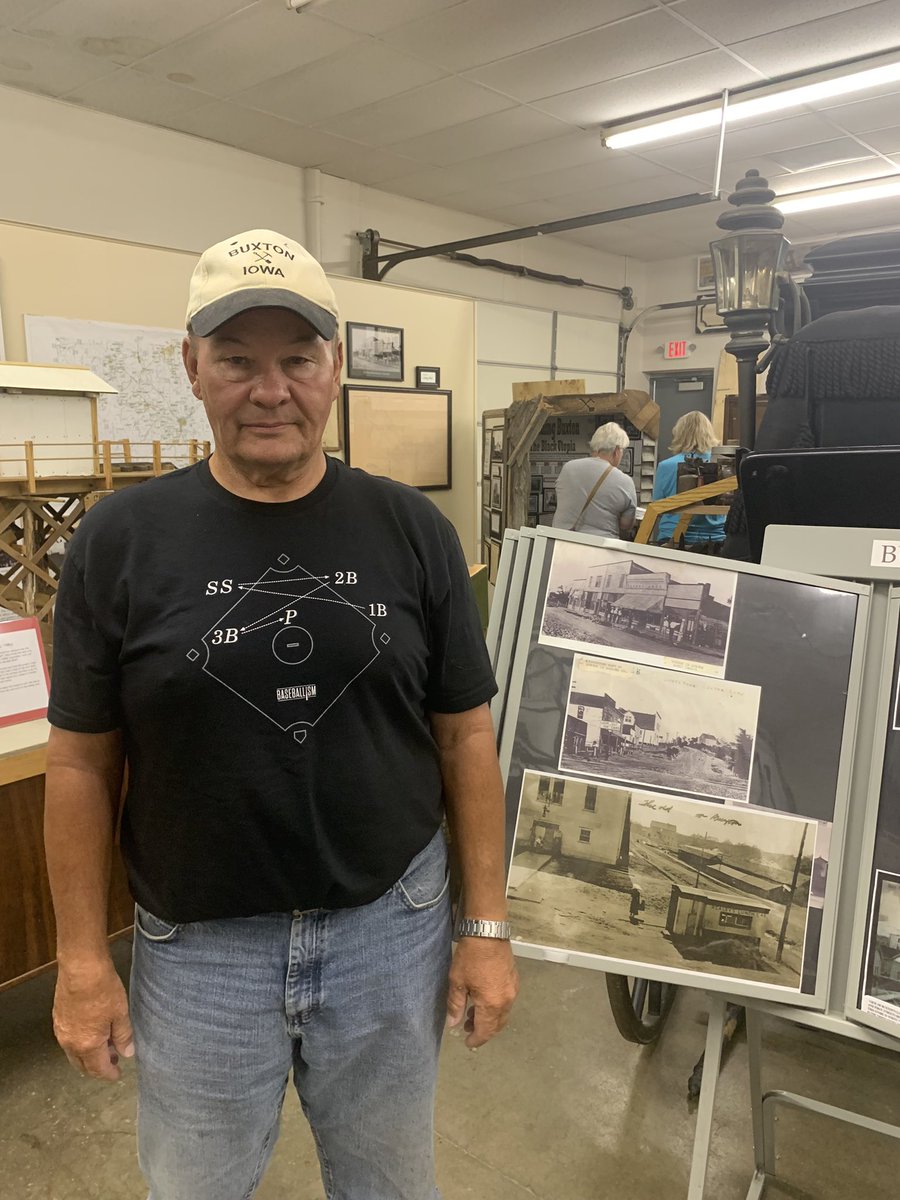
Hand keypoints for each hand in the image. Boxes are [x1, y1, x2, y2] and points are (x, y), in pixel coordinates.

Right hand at [52, 958, 134, 1081]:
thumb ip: (124, 1036)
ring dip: (88, 1055)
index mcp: (88, 1045)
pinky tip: (90, 1032)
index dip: (109, 1074)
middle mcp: (70, 1043)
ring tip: (105, 1046)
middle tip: (112, 1062)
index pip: (98, 1069)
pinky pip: (68, 1040)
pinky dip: (79, 1044)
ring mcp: (61, 1031)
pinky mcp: (57, 1019)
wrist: (81, 967)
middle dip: (97, 1068)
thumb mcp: (120, 1013)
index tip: (117, 1075)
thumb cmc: (103, 989)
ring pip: (73, 1054)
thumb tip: (127, 1053)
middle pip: (83, 1066)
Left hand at [446, 937, 518, 1048]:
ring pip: (503, 1014)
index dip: (476, 1039)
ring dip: (489, 1019)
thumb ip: (455, 1005)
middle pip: (497, 1025)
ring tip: (472, 1013)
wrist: (488, 932)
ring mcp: (513, 990)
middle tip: (467, 1027)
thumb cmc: (470, 957)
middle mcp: (506, 1001)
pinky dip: (496, 1007)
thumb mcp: (457, 981)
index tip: (467, 1042)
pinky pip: (507, 1002)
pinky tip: (483, 1000)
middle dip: (483, 1030)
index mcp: (491, 1004)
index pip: (485, 1031)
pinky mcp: (514, 980)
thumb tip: (453, 1024)